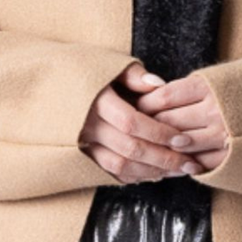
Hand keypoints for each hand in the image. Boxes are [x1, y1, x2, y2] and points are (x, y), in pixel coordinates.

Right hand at [77, 61, 208, 183]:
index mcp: (96, 101)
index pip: (132, 122)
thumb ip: (134, 75)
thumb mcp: (108, 65)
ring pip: (119, 166)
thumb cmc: (86, 73)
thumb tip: (159, 84)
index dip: (159, 132)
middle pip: (130, 148)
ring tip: (178, 171)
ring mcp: (82, 144)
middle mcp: (87, 125)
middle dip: (164, 159)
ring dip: (152, 172)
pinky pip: (108, 173)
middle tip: (190, 163)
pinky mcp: (81, 156)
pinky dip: (134, 176)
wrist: (51, 87)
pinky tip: (155, 175)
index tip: (184, 139)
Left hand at [132, 71, 230, 172]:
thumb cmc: (238, 89)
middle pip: (169, 122)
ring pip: (182, 144)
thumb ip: (185, 90)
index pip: (164, 97)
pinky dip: (184, 162)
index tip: (134, 108)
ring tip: (150, 149)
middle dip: (149, 128)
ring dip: (164, 149)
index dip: (145, 104)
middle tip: (134, 132)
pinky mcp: (231, 154)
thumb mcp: (213, 79)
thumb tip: (150, 98)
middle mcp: (214, 110)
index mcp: (207, 87)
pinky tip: (175, 161)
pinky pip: (200, 161)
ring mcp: (223, 134)